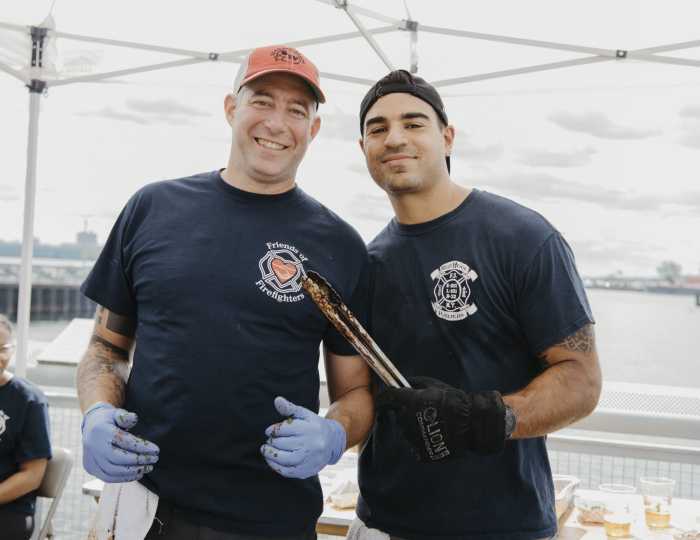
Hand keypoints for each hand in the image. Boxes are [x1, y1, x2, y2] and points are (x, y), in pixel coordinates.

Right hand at [81, 402, 159, 482]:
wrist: (91, 426)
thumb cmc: (109, 419)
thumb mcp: (117, 413)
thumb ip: (125, 416)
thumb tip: (133, 418)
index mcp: (101, 431)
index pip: (123, 441)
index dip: (141, 447)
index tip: (156, 450)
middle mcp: (94, 446)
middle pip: (117, 458)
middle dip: (139, 460)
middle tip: (154, 459)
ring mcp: (91, 459)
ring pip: (112, 471)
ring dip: (133, 471)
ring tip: (148, 467)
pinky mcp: (91, 468)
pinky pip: (107, 477)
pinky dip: (124, 478)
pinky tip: (137, 473)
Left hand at [261, 396, 345, 478]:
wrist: (333, 442)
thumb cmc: (314, 426)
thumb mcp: (305, 414)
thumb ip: (290, 408)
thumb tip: (277, 400)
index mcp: (309, 428)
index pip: (284, 429)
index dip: (273, 430)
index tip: (269, 431)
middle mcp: (311, 443)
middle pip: (282, 443)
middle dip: (272, 441)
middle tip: (269, 441)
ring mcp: (309, 458)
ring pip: (283, 458)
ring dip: (270, 454)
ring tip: (265, 450)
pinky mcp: (307, 470)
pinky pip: (287, 471)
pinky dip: (275, 466)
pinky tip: (271, 461)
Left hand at [376, 376, 505, 461]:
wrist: (472, 424)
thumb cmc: (453, 400)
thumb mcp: (432, 385)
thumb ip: (413, 384)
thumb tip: (400, 384)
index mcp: (408, 402)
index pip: (385, 399)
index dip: (384, 399)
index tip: (385, 400)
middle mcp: (407, 420)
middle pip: (398, 416)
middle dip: (404, 413)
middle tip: (421, 410)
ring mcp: (413, 438)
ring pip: (406, 431)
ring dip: (413, 426)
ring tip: (433, 423)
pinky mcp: (421, 453)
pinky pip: (416, 445)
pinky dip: (423, 440)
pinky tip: (436, 434)